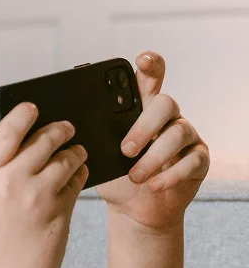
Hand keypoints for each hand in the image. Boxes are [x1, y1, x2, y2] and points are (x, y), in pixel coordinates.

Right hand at [0, 102, 87, 267]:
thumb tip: (21, 147)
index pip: (6, 131)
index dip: (23, 114)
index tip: (33, 107)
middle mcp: (8, 181)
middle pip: (42, 139)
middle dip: (59, 129)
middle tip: (66, 127)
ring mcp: (36, 196)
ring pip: (66, 157)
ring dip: (75, 151)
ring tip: (77, 152)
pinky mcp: (60, 212)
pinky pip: (77, 181)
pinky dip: (80, 174)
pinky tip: (78, 175)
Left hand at [95, 52, 209, 233]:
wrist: (131, 208)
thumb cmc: (114, 175)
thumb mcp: (98, 155)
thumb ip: (93, 135)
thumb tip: (68, 126)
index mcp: (141, 109)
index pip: (149, 78)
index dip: (150, 65)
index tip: (142, 60)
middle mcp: (167, 117)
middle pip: (165, 103)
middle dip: (143, 127)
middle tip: (125, 150)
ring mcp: (186, 136)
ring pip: (178, 132)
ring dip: (153, 157)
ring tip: (135, 176)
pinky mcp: (199, 159)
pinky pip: (192, 160)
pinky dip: (171, 174)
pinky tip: (154, 185)